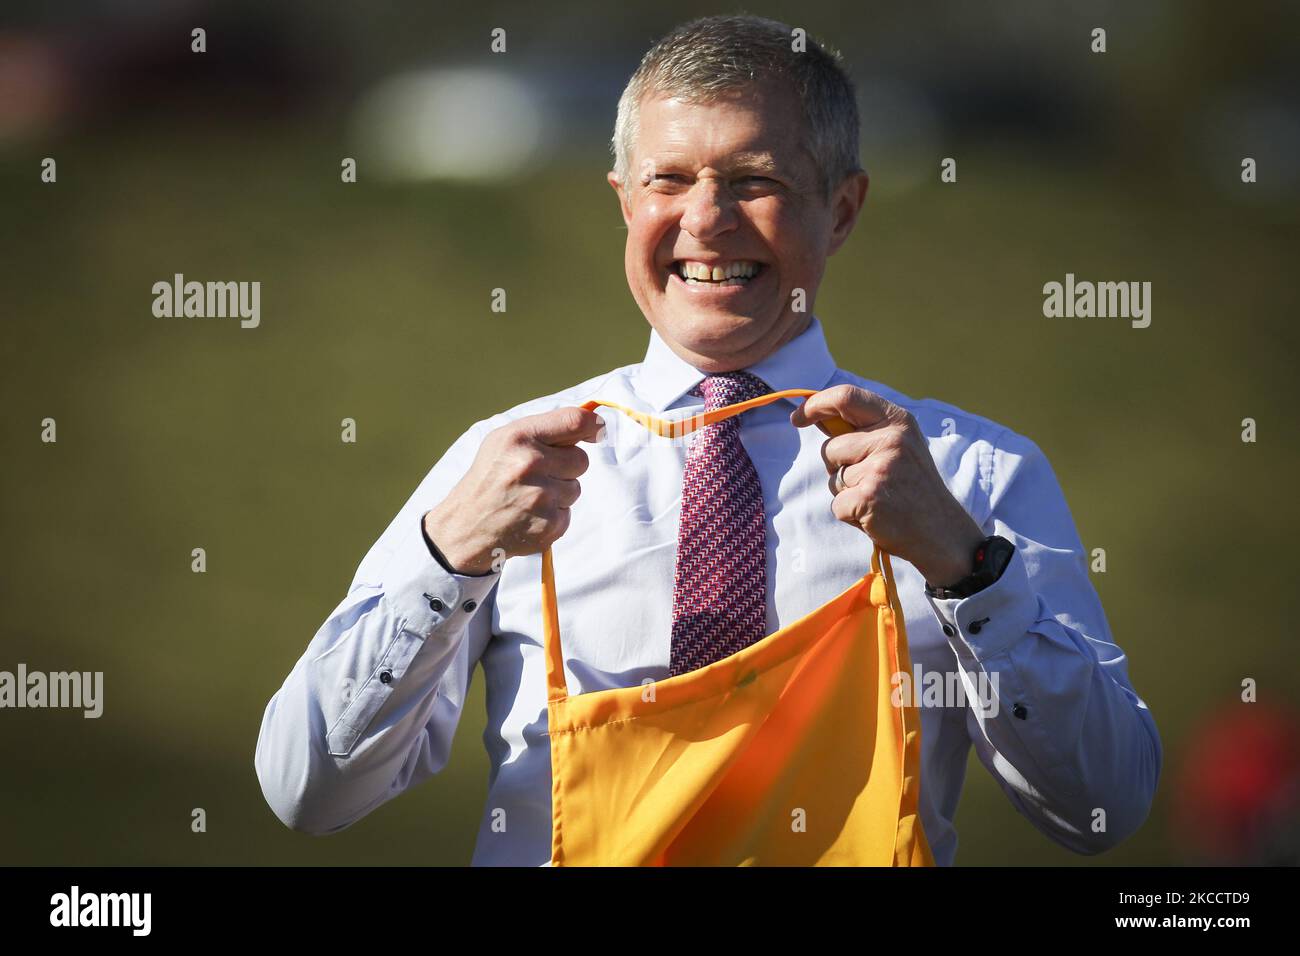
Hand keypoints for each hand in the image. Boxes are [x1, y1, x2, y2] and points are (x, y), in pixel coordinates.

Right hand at [423, 406, 604, 574]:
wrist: (466, 527)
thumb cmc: (490, 478)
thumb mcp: (504, 442)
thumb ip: (543, 430)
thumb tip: (593, 425)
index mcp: (519, 437)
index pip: (574, 421)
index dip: (592, 424)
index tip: (597, 430)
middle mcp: (530, 464)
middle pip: (581, 459)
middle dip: (566, 466)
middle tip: (539, 475)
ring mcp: (540, 497)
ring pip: (576, 488)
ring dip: (559, 493)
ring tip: (529, 496)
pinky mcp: (548, 525)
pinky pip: (568, 513)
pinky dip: (553, 516)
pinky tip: (530, 516)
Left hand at [790, 384, 984, 586]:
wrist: (942, 531)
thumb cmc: (914, 487)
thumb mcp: (900, 446)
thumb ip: (864, 430)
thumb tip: (818, 416)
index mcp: (897, 421)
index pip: (845, 397)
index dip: (815, 405)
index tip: (798, 417)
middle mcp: (890, 440)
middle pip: (830, 448)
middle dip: (838, 467)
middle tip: (872, 481)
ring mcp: (879, 469)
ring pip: (832, 478)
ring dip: (847, 492)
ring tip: (880, 497)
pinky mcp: (868, 498)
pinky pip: (837, 504)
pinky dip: (850, 514)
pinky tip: (877, 515)